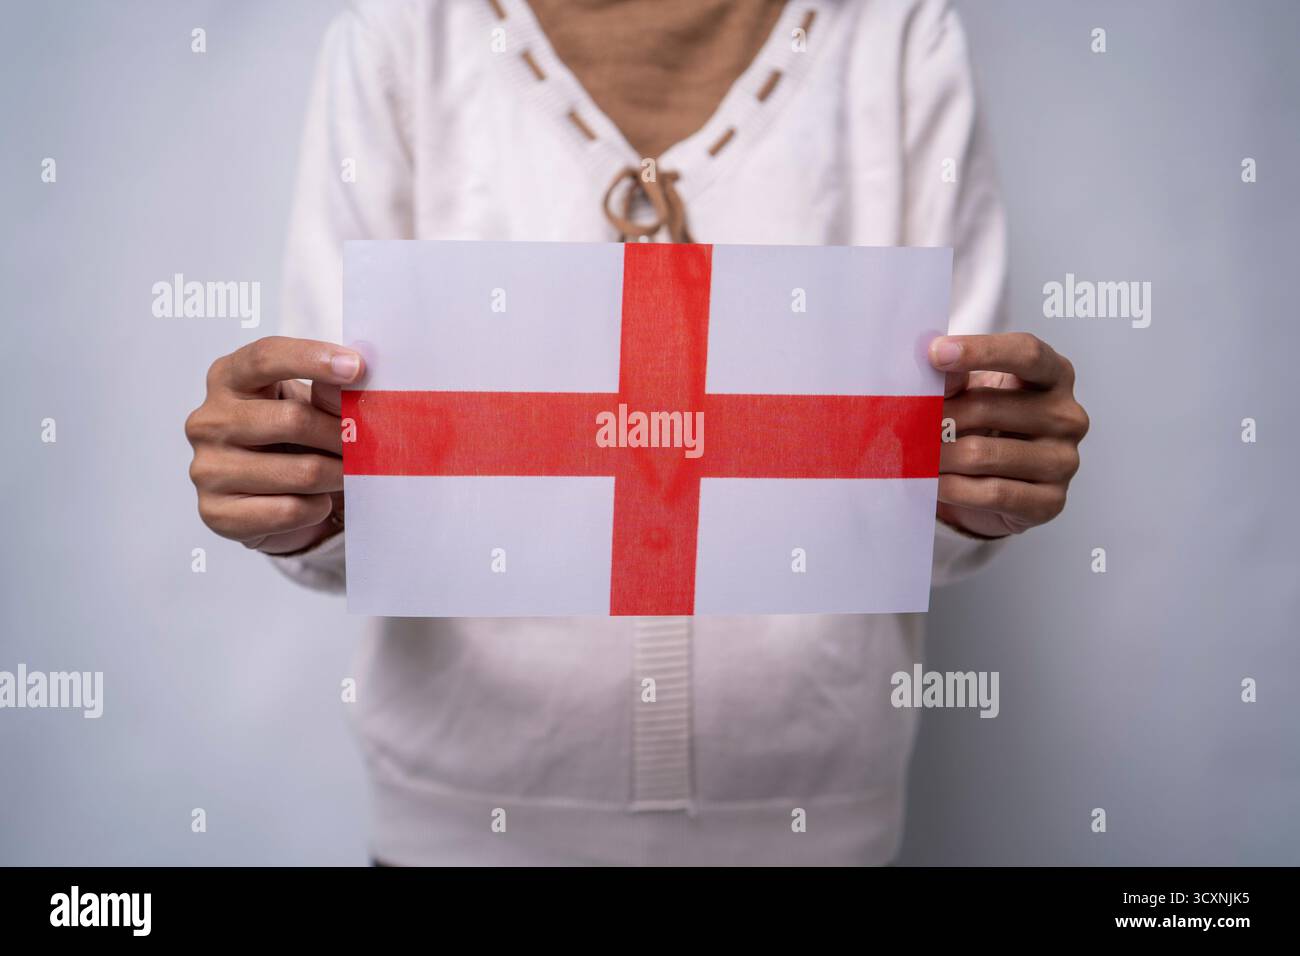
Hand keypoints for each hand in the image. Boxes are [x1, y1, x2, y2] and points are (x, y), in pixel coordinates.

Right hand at [185, 336, 363, 554]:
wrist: (274, 503)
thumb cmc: (292, 442)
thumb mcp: (310, 408)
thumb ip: (326, 393)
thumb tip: (348, 379)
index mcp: (229, 379)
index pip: (266, 357)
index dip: (314, 359)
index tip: (357, 367)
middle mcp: (209, 421)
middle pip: (294, 420)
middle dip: (341, 436)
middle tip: (366, 445)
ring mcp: (207, 468)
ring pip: (302, 473)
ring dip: (337, 476)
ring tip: (344, 475)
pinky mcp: (216, 512)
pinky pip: (290, 510)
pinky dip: (318, 508)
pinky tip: (316, 502)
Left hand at [928, 332, 1088, 538]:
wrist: (993, 484)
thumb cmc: (985, 425)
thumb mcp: (971, 392)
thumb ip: (957, 377)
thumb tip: (936, 365)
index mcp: (1054, 375)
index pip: (1026, 353)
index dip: (980, 351)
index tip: (935, 354)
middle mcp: (1068, 416)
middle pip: (989, 406)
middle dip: (938, 417)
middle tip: (902, 424)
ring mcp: (1064, 460)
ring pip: (983, 453)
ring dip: (938, 456)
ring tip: (912, 456)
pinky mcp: (1051, 501)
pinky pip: (993, 493)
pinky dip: (953, 488)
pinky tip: (933, 484)